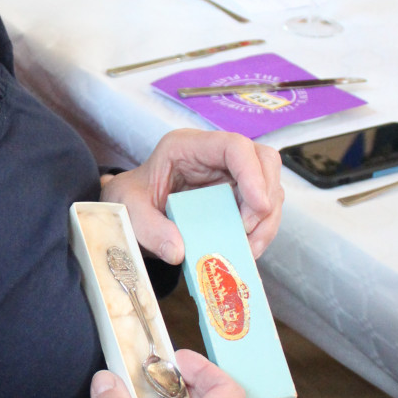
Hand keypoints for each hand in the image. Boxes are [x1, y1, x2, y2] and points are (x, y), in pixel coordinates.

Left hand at [101, 128, 282, 263]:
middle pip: (263, 161)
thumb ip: (150, 229)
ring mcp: (228, 175)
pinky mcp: (235, 197)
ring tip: (248, 247)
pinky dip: (260, 230)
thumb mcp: (129, 210)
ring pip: (268, 187)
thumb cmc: (129, 199)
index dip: (252, 173)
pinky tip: (246, 248)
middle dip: (265, 197)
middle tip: (249, 230)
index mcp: (187, 146)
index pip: (233, 146)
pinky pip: (260, 210)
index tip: (258, 206)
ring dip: (266, 220)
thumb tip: (179, 251)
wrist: (130, 211)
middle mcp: (213, 156)